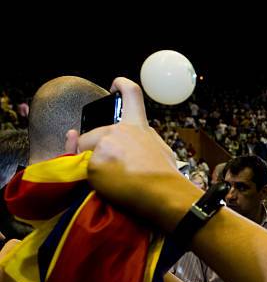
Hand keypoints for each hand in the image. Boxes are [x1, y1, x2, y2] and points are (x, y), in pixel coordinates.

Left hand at [76, 78, 201, 231]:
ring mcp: (105, 145)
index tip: (114, 86)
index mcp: (139, 126)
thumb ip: (146, 143)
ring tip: (112, 183)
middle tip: (110, 173)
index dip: (121, 85)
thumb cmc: (168, 178)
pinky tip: (105, 187)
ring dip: (92, 166)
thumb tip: (137, 147)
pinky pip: (82, 169)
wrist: (164, 195)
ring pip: (85, 152)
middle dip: (95, 151)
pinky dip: (89, 179)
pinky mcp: (94, 163)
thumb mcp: (163, 152)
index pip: (131, 94)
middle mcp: (120, 130)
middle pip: (96, 134)